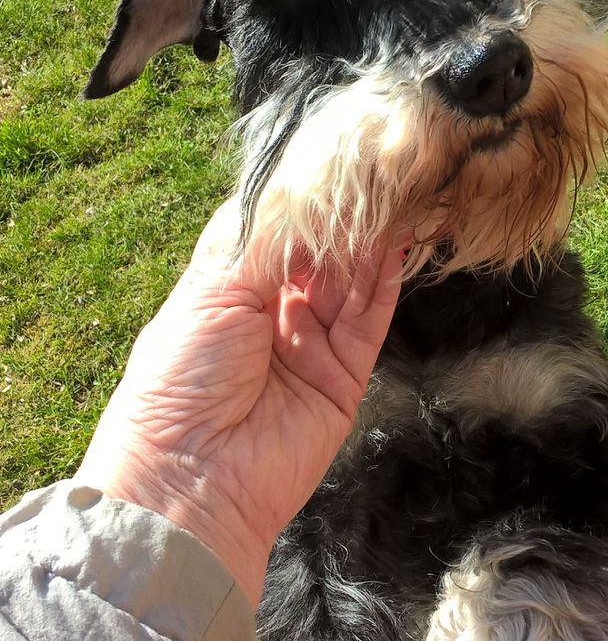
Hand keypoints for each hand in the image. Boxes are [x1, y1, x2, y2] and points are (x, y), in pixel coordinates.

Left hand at [75, 200, 402, 605]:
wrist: (189, 481)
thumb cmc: (177, 383)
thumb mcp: (210, 293)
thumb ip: (263, 244)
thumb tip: (299, 193)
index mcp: (225, 290)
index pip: (272, 231)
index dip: (298, 198)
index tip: (328, 158)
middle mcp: (270, 314)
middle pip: (317, 253)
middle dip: (341, 215)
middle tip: (373, 170)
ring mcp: (308, 346)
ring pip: (349, 281)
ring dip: (370, 241)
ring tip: (394, 194)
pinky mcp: (343, 377)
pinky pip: (370, 321)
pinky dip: (385, 282)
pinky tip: (396, 243)